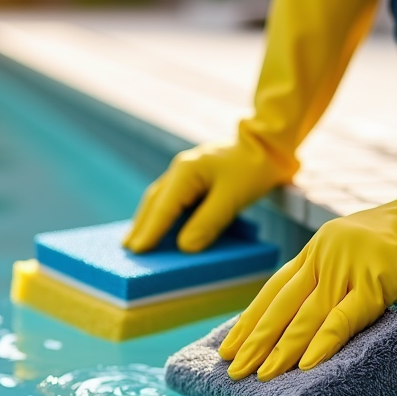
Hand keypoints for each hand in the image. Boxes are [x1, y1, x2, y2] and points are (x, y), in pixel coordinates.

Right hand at [123, 138, 290, 253]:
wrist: (269, 145)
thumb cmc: (253, 169)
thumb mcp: (233, 197)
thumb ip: (208, 221)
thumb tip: (184, 247)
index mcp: (186, 171)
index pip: (164, 207)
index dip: (150, 230)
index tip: (137, 250)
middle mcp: (179, 169)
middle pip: (154, 201)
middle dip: (141, 226)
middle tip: (128, 249)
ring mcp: (184, 171)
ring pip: (159, 198)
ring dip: (147, 220)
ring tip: (134, 240)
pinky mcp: (193, 176)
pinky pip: (170, 198)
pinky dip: (161, 213)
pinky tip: (157, 224)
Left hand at [218, 197, 396, 380]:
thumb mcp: (354, 255)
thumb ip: (329, 280)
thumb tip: (303, 328)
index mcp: (316, 249)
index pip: (273, 290)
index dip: (249, 321)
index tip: (228, 348)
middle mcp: (325, 255)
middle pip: (281, 304)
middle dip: (255, 340)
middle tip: (233, 370)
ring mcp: (349, 265)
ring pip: (307, 314)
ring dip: (282, 349)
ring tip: (263, 375)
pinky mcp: (378, 278)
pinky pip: (344, 316)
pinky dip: (323, 343)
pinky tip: (305, 365)